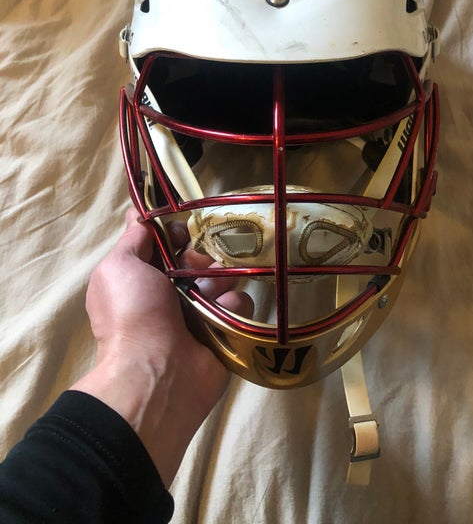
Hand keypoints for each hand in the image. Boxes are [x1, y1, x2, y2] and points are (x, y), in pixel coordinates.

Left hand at [72, 208, 249, 486]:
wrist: (155, 374)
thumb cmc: (131, 314)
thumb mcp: (119, 266)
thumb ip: (133, 237)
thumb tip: (140, 211)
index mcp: (143, 280)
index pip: (166, 243)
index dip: (174, 232)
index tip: (179, 232)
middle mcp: (171, 296)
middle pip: (198, 257)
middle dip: (199, 256)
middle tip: (193, 267)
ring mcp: (200, 314)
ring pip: (223, 278)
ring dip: (218, 280)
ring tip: (207, 295)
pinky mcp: (226, 331)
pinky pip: (241, 304)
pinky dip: (232, 307)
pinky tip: (220, 315)